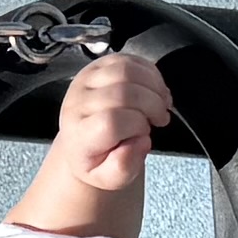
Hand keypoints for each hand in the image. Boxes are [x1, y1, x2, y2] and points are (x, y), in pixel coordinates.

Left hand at [50, 51, 175, 203]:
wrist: (81, 143)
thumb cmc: (98, 160)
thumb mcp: (109, 179)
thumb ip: (124, 168)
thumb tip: (139, 142)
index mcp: (78, 134)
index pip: (111, 122)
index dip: (137, 127)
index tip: (144, 136)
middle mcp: (77, 103)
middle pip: (123, 92)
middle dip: (152, 105)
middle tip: (160, 119)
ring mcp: (84, 80)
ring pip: (126, 70)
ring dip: (154, 85)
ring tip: (161, 103)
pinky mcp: (96, 66)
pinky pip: (128, 59)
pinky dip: (150, 72)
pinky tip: (155, 89)